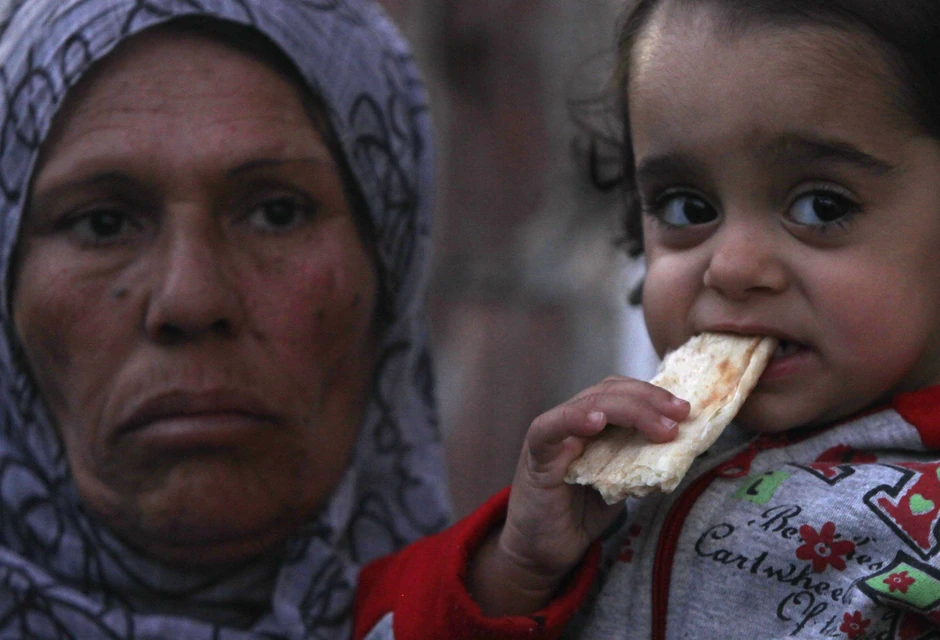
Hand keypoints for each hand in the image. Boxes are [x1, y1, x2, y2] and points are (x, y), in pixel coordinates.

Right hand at [467, 376, 689, 616]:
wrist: (542, 552)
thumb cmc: (579, 517)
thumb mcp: (621, 484)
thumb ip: (640, 462)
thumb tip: (679, 448)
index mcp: (592, 425)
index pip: (621, 393)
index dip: (653, 396)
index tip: (684, 411)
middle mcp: (571, 422)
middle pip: (609, 392)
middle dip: (648, 399)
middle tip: (680, 415)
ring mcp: (553, 435)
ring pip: (588, 403)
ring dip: (629, 409)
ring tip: (659, 427)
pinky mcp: (536, 455)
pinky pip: (550, 428)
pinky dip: (574, 419)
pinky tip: (597, 421)